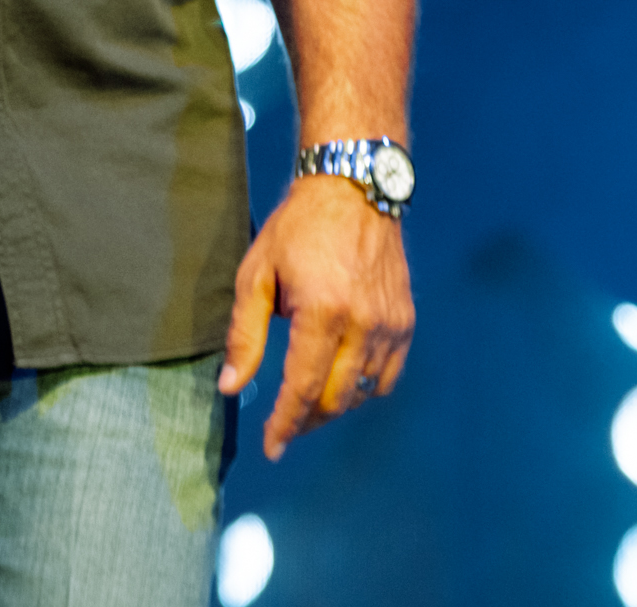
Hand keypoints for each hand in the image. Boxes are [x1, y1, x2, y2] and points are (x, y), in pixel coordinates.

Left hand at [219, 174, 413, 460]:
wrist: (353, 189)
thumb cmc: (298, 228)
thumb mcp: (256, 274)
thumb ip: (244, 336)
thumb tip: (231, 387)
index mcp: (322, 312)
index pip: (302, 389)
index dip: (284, 424)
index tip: (270, 447)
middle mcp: (362, 323)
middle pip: (334, 399)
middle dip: (305, 420)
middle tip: (283, 425)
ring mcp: (390, 324)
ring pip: (362, 393)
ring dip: (332, 406)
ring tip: (307, 404)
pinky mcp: (405, 320)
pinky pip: (388, 376)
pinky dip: (365, 389)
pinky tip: (342, 382)